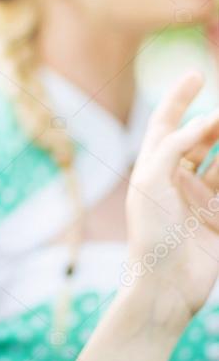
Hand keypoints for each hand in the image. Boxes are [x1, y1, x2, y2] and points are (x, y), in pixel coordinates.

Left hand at [124, 69, 218, 323]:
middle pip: (200, 140)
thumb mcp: (151, 180)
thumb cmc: (149, 233)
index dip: (180, 97)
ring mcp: (199, 200)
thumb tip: (205, 121)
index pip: (166, 123)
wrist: (165, 286)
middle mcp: (175, 181)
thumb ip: (176, 145)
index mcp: (152, 169)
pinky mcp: (218, 220)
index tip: (197, 74)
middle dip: (215, 123)